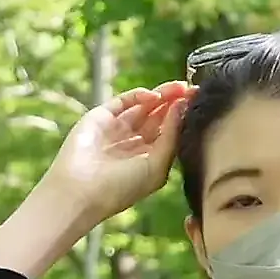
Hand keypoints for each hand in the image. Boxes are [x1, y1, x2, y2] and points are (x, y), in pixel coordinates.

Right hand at [44, 81, 195, 218]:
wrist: (80, 191)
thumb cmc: (120, 188)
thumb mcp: (156, 166)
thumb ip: (171, 137)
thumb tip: (181, 107)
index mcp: (147, 159)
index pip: (169, 132)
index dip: (183, 117)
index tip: (199, 103)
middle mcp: (132, 143)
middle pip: (158, 117)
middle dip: (175, 103)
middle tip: (192, 90)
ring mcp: (116, 129)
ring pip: (143, 107)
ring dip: (161, 95)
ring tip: (178, 87)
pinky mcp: (100, 118)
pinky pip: (123, 102)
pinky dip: (139, 96)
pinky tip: (154, 96)